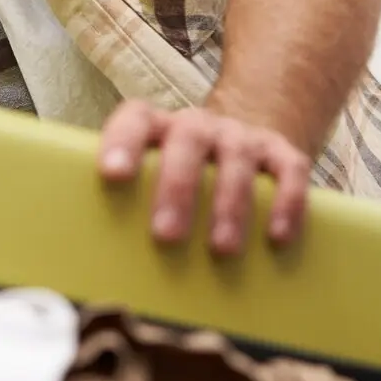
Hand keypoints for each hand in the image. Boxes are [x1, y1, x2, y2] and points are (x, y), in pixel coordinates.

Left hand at [97, 101, 311, 254]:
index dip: (122, 142)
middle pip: (188, 140)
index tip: (112, 174)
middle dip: (177, 187)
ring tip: (220, 248)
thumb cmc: (178, 180)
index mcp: (158, 128)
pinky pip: (289, 171)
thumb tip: (91, 260)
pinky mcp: (281, 153)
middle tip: (166, 235)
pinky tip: (277, 237)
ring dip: (229, 204)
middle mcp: (199, 126)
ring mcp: (241, 137)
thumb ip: (126, 204)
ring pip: (237, 158)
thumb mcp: (150, 181)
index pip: (135, 119)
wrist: (240, 145)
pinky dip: (286, 202)